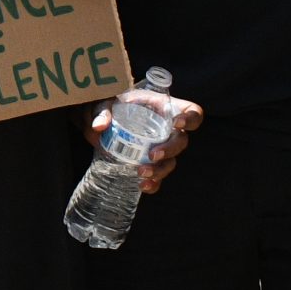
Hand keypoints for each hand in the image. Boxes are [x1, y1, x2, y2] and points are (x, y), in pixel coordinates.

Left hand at [89, 90, 204, 195]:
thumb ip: (102, 111)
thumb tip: (99, 126)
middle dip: (170, 149)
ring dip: (161, 170)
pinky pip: (159, 177)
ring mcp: (161, 148)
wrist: (102, 122)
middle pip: (181, 141)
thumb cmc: (110, 106)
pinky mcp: (151, 164)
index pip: (191, 112)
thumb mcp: (104, 103)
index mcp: (164, 108)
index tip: (177, 123)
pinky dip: (154, 183)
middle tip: (152, 155)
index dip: (190, 118)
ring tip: (142, 173)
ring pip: (171, 162)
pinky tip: (143, 186)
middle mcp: (168, 130)